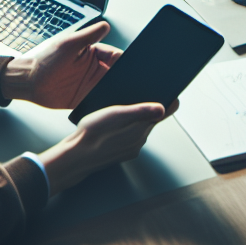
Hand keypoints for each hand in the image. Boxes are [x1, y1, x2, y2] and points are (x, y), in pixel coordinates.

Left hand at [0, 21, 121, 107]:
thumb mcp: (69, 45)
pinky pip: (100, 101)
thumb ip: (88, 35)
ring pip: (111, 87)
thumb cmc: (45, 60)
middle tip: (129, 81)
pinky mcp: (84, 99)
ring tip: (122, 94)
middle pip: (117, 72)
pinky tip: (110, 105)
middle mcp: (94, 69)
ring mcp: (89, 84)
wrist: (29, 83)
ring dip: (117, 90)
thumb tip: (105, 26)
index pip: (115, 56)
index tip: (130, 65)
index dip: (124, 60)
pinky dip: (106, 103)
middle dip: (124, 76)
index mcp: (92, 54)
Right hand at [38, 101, 174, 196]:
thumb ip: (140, 111)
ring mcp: (131, 148)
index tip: (171, 87)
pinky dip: (128, 126)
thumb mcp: (116, 115)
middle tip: (146, 88)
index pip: (165, 112)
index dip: (170, 98)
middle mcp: (139, 141)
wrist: (75, 157)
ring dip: (139, 116)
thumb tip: (164, 107)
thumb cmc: (93, 133)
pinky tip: (116, 120)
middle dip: (152, 105)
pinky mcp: (121, 152)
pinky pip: (131, 135)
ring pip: (141, 127)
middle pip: (153, 118)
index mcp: (141, 130)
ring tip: (127, 102)